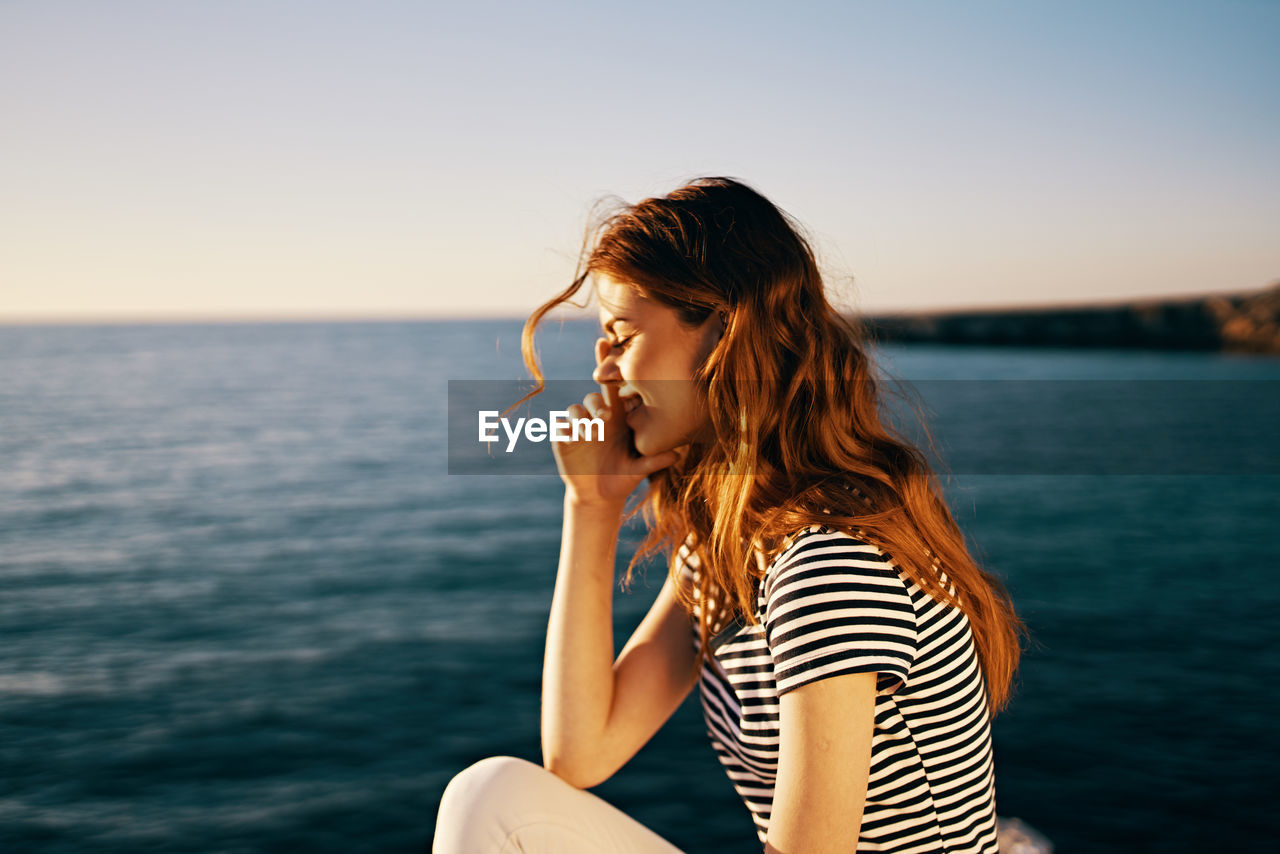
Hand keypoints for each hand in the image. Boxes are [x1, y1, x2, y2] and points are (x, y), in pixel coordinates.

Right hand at [553, 382, 680, 507]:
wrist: (598, 497)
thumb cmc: (623, 479)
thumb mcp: (638, 471)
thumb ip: (654, 461)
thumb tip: (676, 455)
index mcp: (618, 419)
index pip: (616, 395)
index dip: (616, 386)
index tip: (623, 391)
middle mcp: (596, 419)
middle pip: (593, 397)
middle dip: (597, 404)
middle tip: (605, 417)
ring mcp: (579, 427)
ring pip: (574, 409)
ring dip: (580, 417)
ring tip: (590, 434)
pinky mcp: (564, 439)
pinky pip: (559, 426)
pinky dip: (564, 428)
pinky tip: (572, 439)